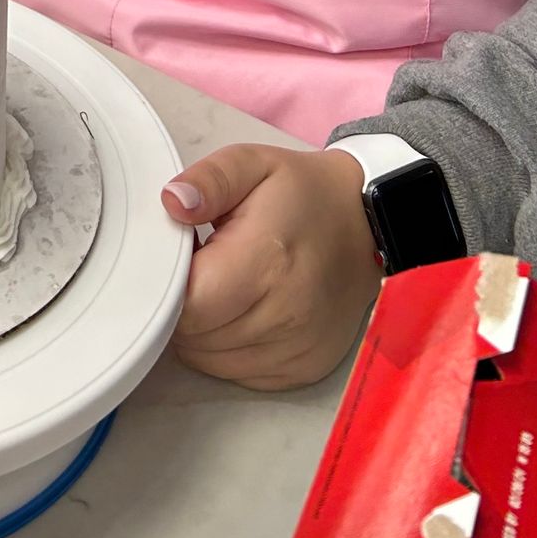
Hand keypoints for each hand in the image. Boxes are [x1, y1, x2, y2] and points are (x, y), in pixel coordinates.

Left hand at [163, 144, 380, 391]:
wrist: (368, 224)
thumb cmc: (303, 193)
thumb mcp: (252, 163)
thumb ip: (208, 180)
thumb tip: (171, 202)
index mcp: (266, 261)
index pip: (187, 305)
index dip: (168, 284)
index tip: (180, 258)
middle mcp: (284, 316)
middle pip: (193, 337)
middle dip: (182, 306)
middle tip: (202, 267)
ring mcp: (297, 350)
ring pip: (210, 361)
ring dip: (202, 330)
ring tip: (223, 286)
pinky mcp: (303, 370)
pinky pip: (238, 374)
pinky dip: (226, 348)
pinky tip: (241, 311)